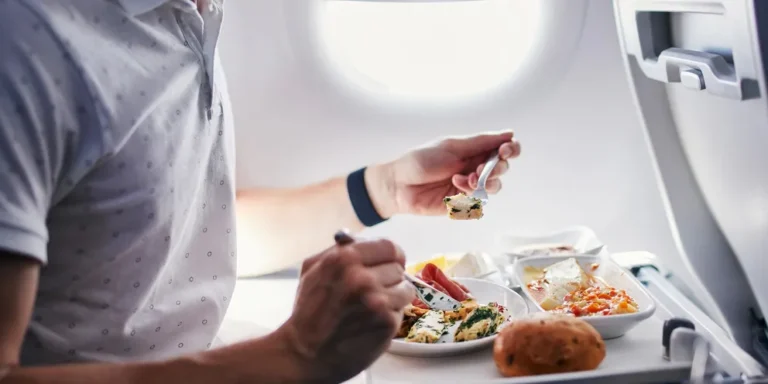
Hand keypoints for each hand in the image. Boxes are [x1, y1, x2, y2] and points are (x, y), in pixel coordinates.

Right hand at [278, 237, 414, 382]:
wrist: (305, 353)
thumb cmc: (309, 311)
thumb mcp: (313, 269)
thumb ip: (339, 250)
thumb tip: (362, 239)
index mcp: (344, 258)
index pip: (389, 246)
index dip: (391, 255)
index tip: (390, 262)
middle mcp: (362, 277)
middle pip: (398, 267)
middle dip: (389, 278)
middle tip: (373, 290)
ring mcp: (376, 300)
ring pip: (405, 288)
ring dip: (394, 297)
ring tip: (374, 306)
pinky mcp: (386, 322)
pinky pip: (401, 310)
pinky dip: (390, 315)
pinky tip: (372, 321)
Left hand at [367, 131, 520, 216]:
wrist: (399, 185)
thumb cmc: (421, 161)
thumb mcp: (452, 147)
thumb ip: (480, 142)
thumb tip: (509, 133)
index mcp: (474, 150)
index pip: (504, 148)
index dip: (511, 149)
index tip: (506, 150)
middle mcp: (475, 167)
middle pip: (503, 168)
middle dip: (497, 168)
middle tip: (480, 168)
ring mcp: (470, 186)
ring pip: (495, 187)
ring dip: (484, 182)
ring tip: (465, 179)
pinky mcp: (463, 203)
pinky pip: (479, 202)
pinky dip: (471, 194)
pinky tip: (455, 187)